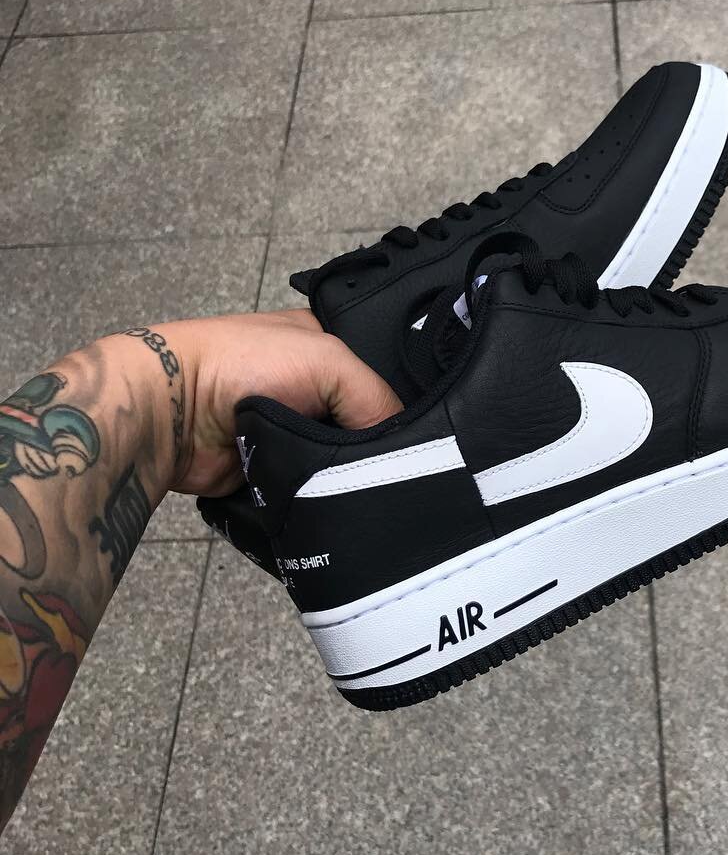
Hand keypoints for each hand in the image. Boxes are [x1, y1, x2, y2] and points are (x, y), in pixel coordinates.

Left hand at [166, 309, 401, 496]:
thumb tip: (403, 454)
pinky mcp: (276, 471)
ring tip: (381, 493)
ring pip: (342, 464)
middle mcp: (313, 390)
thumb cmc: (245, 366)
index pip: (385, 380)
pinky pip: (315, 491)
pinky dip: (326, 499)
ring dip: (351, 478)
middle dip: (378, 449)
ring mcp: (292, 433)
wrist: (171, 414)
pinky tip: (348, 505)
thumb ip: (378, 399)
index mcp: (329, 349)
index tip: (429, 437)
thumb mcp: (330, 361)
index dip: (404, 407)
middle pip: (365, 427)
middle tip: (407, 473)